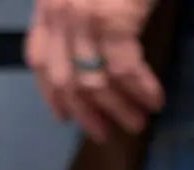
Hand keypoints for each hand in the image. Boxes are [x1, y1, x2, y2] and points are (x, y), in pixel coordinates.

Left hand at [25, 0, 163, 142]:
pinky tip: (155, 101)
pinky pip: (124, 69)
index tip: (63, 118)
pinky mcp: (111, 19)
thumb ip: (83, 13)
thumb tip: (93, 53)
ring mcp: (82, 16)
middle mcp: (58, 13)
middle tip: (104, 134)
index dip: (51, 95)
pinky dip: (141, 90)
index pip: (38, 59)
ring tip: (137, 123)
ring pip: (93, 80)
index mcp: (48, 4)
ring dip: (118, 109)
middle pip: (64, 80)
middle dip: (86, 113)